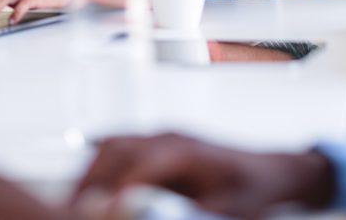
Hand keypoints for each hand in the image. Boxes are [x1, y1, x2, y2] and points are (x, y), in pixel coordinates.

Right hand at [74, 133, 334, 219]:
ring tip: (76, 204)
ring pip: (114, 143)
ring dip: (91, 172)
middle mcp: (170, 136)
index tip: (97, 211)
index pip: (139, 163)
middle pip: (117, 148)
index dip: (114, 189)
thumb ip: (187, 214)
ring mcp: (163, 135)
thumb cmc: (253, 192)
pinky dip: (99, 164)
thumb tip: (145, 214)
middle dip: (90, 180)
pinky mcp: (159, 143)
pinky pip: (120, 145)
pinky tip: (88, 187)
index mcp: (187, 151)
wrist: (271, 171)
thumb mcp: (227, 212)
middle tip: (73, 211)